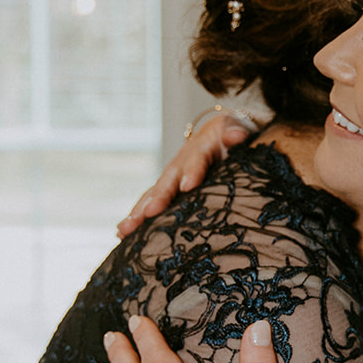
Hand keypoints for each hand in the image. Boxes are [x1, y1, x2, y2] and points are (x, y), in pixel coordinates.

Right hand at [116, 113, 255, 237]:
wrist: (222, 134)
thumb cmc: (234, 133)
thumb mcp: (238, 127)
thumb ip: (236, 130)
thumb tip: (234, 136)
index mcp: (202, 147)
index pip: (197, 158)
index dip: (192, 171)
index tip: (187, 186)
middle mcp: (181, 163)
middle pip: (167, 180)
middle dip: (157, 198)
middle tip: (148, 214)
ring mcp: (172, 177)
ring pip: (153, 194)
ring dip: (139, 212)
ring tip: (125, 229)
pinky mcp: (169, 190)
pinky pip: (152, 203)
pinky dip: (138, 218)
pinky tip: (123, 235)